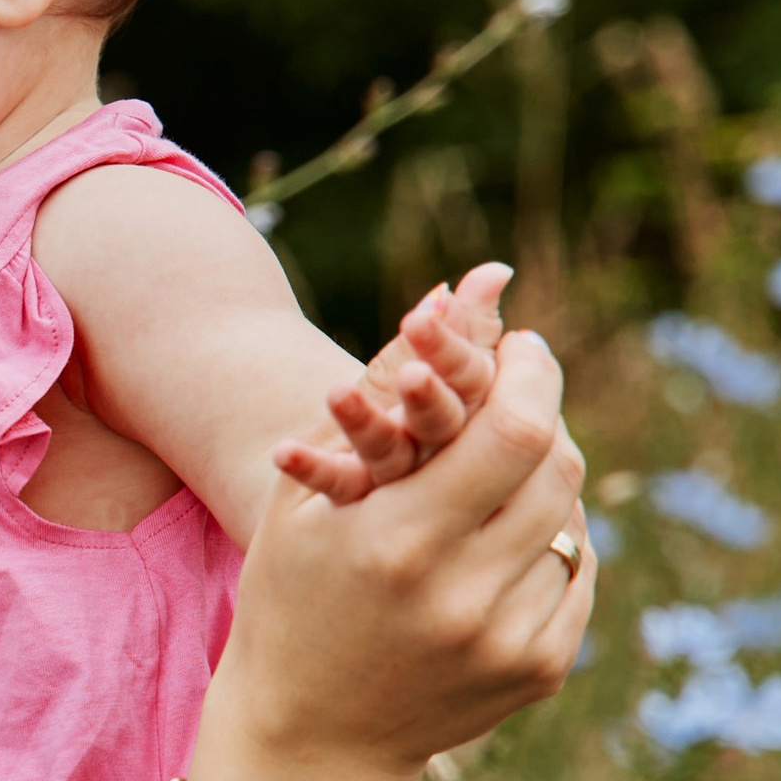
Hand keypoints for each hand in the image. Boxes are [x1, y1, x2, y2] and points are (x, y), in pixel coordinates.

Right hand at [204, 323, 591, 780]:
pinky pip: (577, 569)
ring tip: (496, 468)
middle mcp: (465, 596)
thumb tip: (457, 293)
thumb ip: (381, 389)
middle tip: (516, 391)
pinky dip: (549, 537)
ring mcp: (510, 640)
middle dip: (542, 411)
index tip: (519, 347)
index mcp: (398, 543)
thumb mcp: (308, 494)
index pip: (515, 431)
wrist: (311, 736)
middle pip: (559, 463)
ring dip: (543, 475)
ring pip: (573, 513)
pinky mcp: (541, 669)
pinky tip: (501, 537)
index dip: (532, 373)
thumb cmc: (291, 597)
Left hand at [272, 262, 511, 505]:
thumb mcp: (452, 374)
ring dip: (366, 425)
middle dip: (426, 394)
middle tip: (411, 373)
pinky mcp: (358, 506)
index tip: (424, 314)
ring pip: (391, 457)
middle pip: (442, 422)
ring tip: (338, 394)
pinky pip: (338, 488)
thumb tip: (496, 269)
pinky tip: (285, 452)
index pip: (474, 382)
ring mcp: (404, 485)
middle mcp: (447, 454)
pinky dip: (313, 469)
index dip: (452, 350)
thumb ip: (471, 327)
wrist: (404, 511)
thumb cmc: (446, 427)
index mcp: (480, 418)